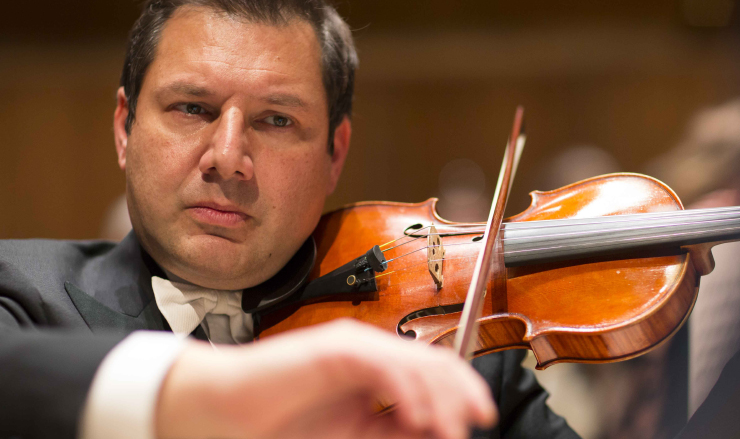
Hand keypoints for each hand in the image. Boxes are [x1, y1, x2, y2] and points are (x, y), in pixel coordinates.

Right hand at [155, 319, 496, 438]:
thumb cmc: (280, 422)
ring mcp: (353, 346)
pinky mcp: (334, 349)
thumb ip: (393, 430)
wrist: (223, 411)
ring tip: (449, 428)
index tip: (480, 419)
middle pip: (433, 363)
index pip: (433, 370)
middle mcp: (370, 351)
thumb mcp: (354, 434)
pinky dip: (404, 389)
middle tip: (474, 424)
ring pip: (414, 362)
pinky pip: (382, 365)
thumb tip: (437, 431)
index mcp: (377, 369)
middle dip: (460, 394)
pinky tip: (415, 415)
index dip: (463, 391)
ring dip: (438, 398)